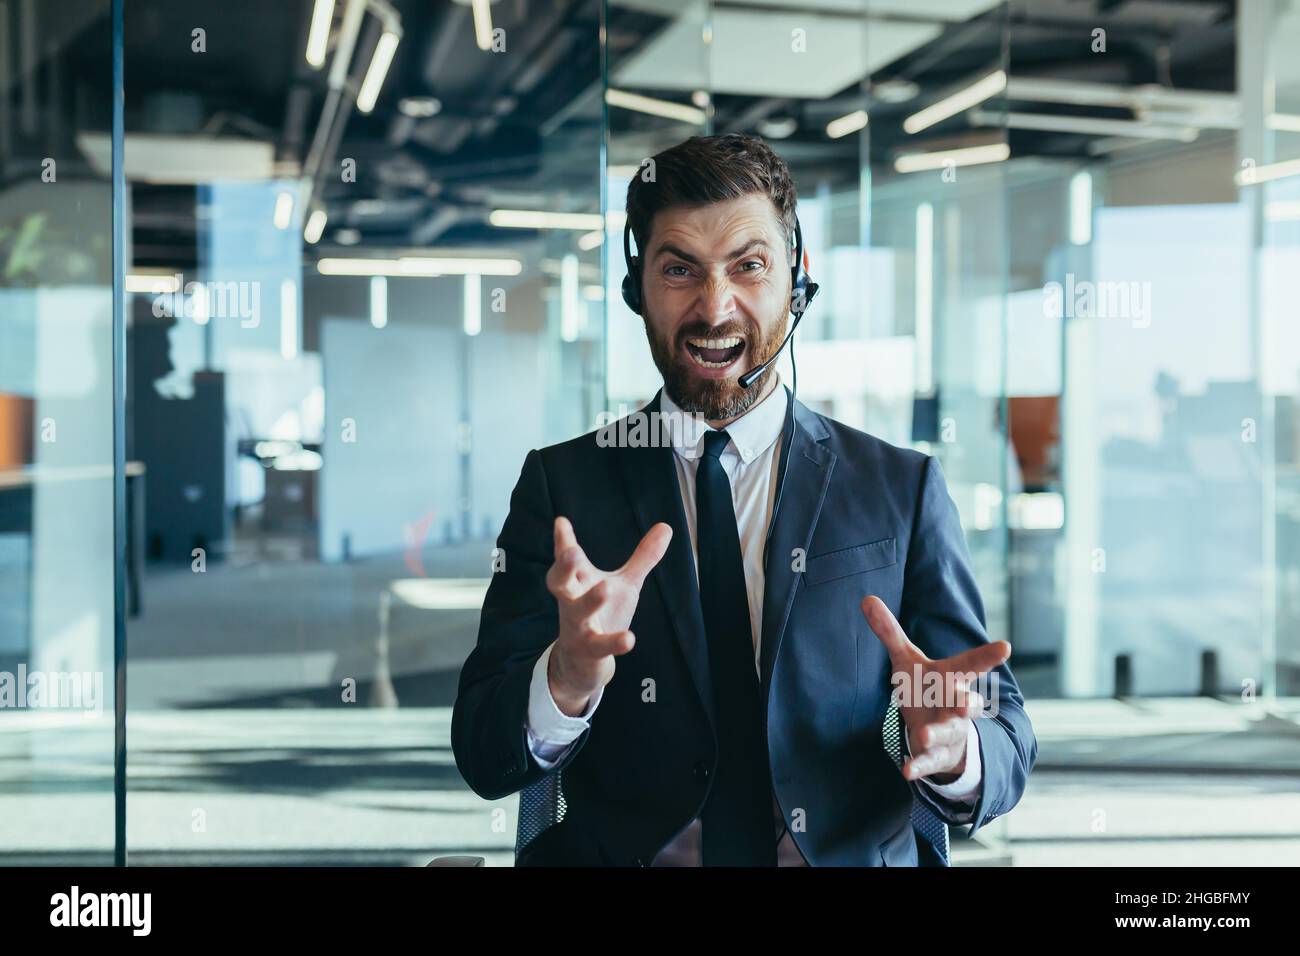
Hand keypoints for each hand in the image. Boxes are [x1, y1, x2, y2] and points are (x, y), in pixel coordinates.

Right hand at [545, 516, 671, 716]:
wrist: (583, 661)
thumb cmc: (603, 613)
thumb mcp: (625, 584)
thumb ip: (643, 557)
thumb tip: (666, 526)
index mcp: (578, 580)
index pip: (567, 557)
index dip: (563, 540)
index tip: (561, 522)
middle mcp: (572, 600)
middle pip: (560, 581)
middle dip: (563, 567)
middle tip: (570, 552)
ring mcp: (578, 625)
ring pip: (578, 612)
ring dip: (589, 601)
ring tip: (605, 587)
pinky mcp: (589, 649)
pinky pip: (600, 645)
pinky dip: (613, 643)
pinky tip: (629, 639)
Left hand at [861, 595, 1009, 784]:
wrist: (938, 730)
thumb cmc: (926, 688)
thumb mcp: (907, 659)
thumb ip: (889, 632)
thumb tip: (866, 599)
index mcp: (952, 678)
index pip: (971, 664)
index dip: (988, 656)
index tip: (1006, 647)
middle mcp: (957, 705)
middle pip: (968, 703)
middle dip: (968, 703)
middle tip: (968, 702)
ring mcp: (950, 731)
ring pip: (950, 733)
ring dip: (938, 733)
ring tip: (924, 736)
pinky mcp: (937, 755)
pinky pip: (929, 762)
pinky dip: (919, 766)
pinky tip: (906, 771)